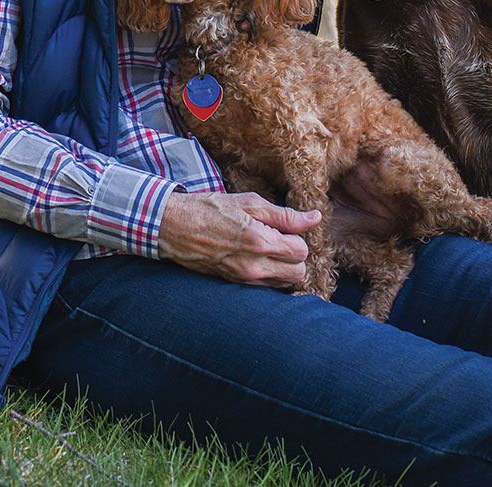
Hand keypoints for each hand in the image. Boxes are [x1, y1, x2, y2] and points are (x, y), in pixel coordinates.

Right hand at [158, 190, 318, 288]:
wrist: (176, 227)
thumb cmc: (211, 209)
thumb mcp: (249, 202)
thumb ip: (284, 214)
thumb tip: (314, 217)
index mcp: (260, 242)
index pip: (301, 251)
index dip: (297, 237)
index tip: (285, 227)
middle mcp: (255, 267)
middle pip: (299, 273)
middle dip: (295, 256)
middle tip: (280, 239)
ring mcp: (245, 279)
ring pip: (285, 284)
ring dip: (284, 268)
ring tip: (269, 249)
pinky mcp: (236, 285)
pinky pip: (267, 288)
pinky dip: (270, 276)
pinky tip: (258, 259)